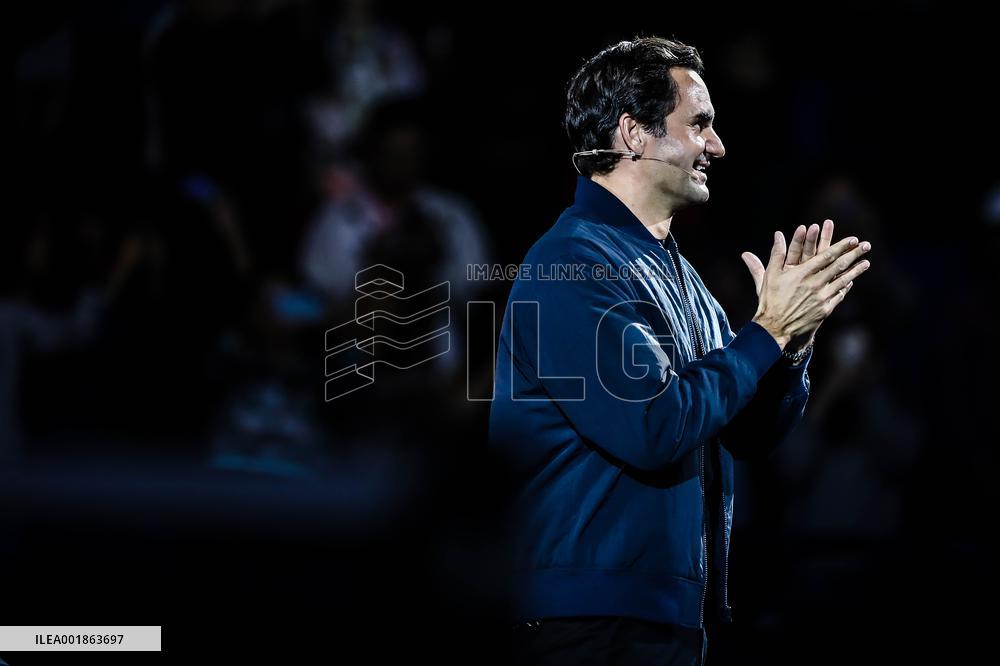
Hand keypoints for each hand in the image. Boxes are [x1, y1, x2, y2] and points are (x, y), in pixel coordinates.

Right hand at [741, 227, 871, 348]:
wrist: (775, 328)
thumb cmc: (770, 300)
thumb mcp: (770, 275)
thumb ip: (777, 253)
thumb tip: (778, 234)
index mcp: (802, 273)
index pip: (827, 256)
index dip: (841, 246)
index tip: (853, 239)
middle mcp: (815, 284)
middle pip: (839, 266)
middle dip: (854, 254)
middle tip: (866, 245)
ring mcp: (822, 297)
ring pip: (843, 281)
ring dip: (856, 271)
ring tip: (866, 262)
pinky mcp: (825, 309)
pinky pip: (839, 295)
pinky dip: (846, 287)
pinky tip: (851, 282)